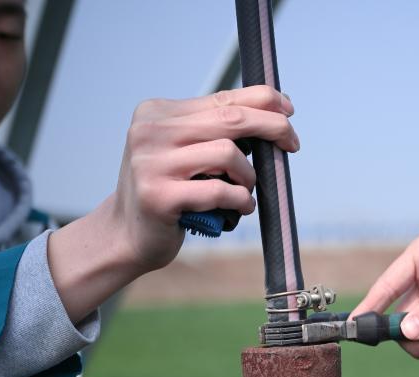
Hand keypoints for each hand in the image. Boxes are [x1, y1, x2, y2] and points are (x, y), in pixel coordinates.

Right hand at [49, 85, 299, 322]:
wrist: (127, 235)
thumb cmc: (167, 192)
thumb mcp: (182, 151)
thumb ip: (212, 131)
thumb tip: (272, 113)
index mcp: (156, 113)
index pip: (221, 98)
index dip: (263, 101)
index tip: (288, 110)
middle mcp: (149, 132)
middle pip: (230, 120)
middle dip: (272, 128)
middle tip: (292, 144)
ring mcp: (150, 164)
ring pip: (228, 154)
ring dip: (249, 177)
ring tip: (245, 191)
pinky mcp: (159, 197)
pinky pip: (220, 191)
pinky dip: (241, 200)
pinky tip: (239, 208)